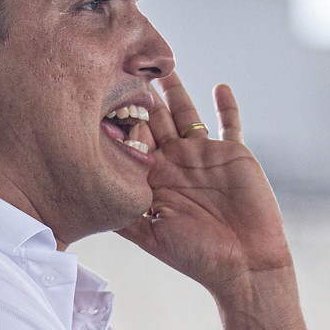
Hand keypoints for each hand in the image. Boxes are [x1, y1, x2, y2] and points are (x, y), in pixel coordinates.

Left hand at [117, 74, 294, 304]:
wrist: (244, 265)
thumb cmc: (196, 256)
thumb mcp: (150, 235)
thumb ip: (124, 214)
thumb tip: (86, 201)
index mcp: (153, 179)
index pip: (131, 141)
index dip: (119, 120)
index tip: (101, 95)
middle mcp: (175, 163)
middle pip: (154, 120)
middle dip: (140, 95)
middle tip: (125, 64)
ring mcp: (204, 157)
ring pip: (186, 114)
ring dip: (176, 91)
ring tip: (162, 66)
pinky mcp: (233, 155)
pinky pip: (230, 125)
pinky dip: (227, 107)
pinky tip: (220, 87)